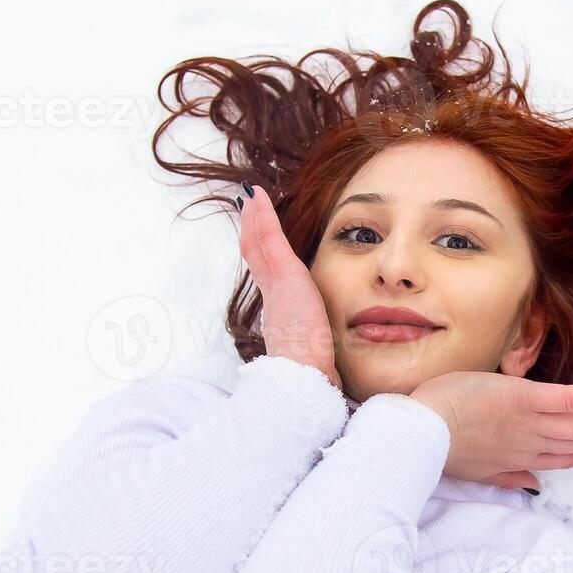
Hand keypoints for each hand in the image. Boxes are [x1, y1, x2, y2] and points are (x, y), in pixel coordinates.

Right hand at [237, 184, 340, 390]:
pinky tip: (258, 199)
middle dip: (251, 231)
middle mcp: (273, 297)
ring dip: (255, 218)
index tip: (257, 239)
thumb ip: (316, 344)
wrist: (303, 375)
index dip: (261, 255)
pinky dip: (263, 217)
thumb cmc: (312, 370)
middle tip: (248, 208)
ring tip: (251, 197)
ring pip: (259, 244)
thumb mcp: (314, 351)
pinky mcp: (284, 276)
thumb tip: (324, 355)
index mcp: (281, 312)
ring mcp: (276, 285)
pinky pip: (270, 240)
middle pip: (257, 256)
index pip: (268, 276)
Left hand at [408, 372, 572, 490]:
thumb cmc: (441, 444)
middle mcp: (531, 445)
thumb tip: (533, 487)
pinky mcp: (526, 400)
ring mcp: (531, 423)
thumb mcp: (475, 469)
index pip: (563, 458)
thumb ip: (507, 476)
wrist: (422, 430)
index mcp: (519, 460)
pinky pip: (570, 400)